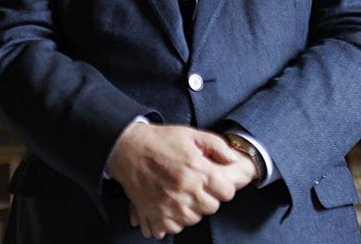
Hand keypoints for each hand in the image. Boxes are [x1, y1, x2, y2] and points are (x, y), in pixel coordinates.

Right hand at [106, 122, 253, 238]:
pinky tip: (172, 202)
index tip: (215, 181)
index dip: (223, 186)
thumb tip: (232, 159)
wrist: (127, 149)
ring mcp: (172, 204)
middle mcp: (186, 189)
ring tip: (182, 192)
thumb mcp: (190, 134)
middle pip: (212, 207)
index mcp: (197, 169)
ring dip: (193, 208)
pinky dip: (176, 218)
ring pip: (195, 218)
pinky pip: (177, 226)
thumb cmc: (159, 141)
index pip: (227, 192)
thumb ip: (216, 145)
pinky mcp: (158, 214)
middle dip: (208, 196)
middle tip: (197, 185)